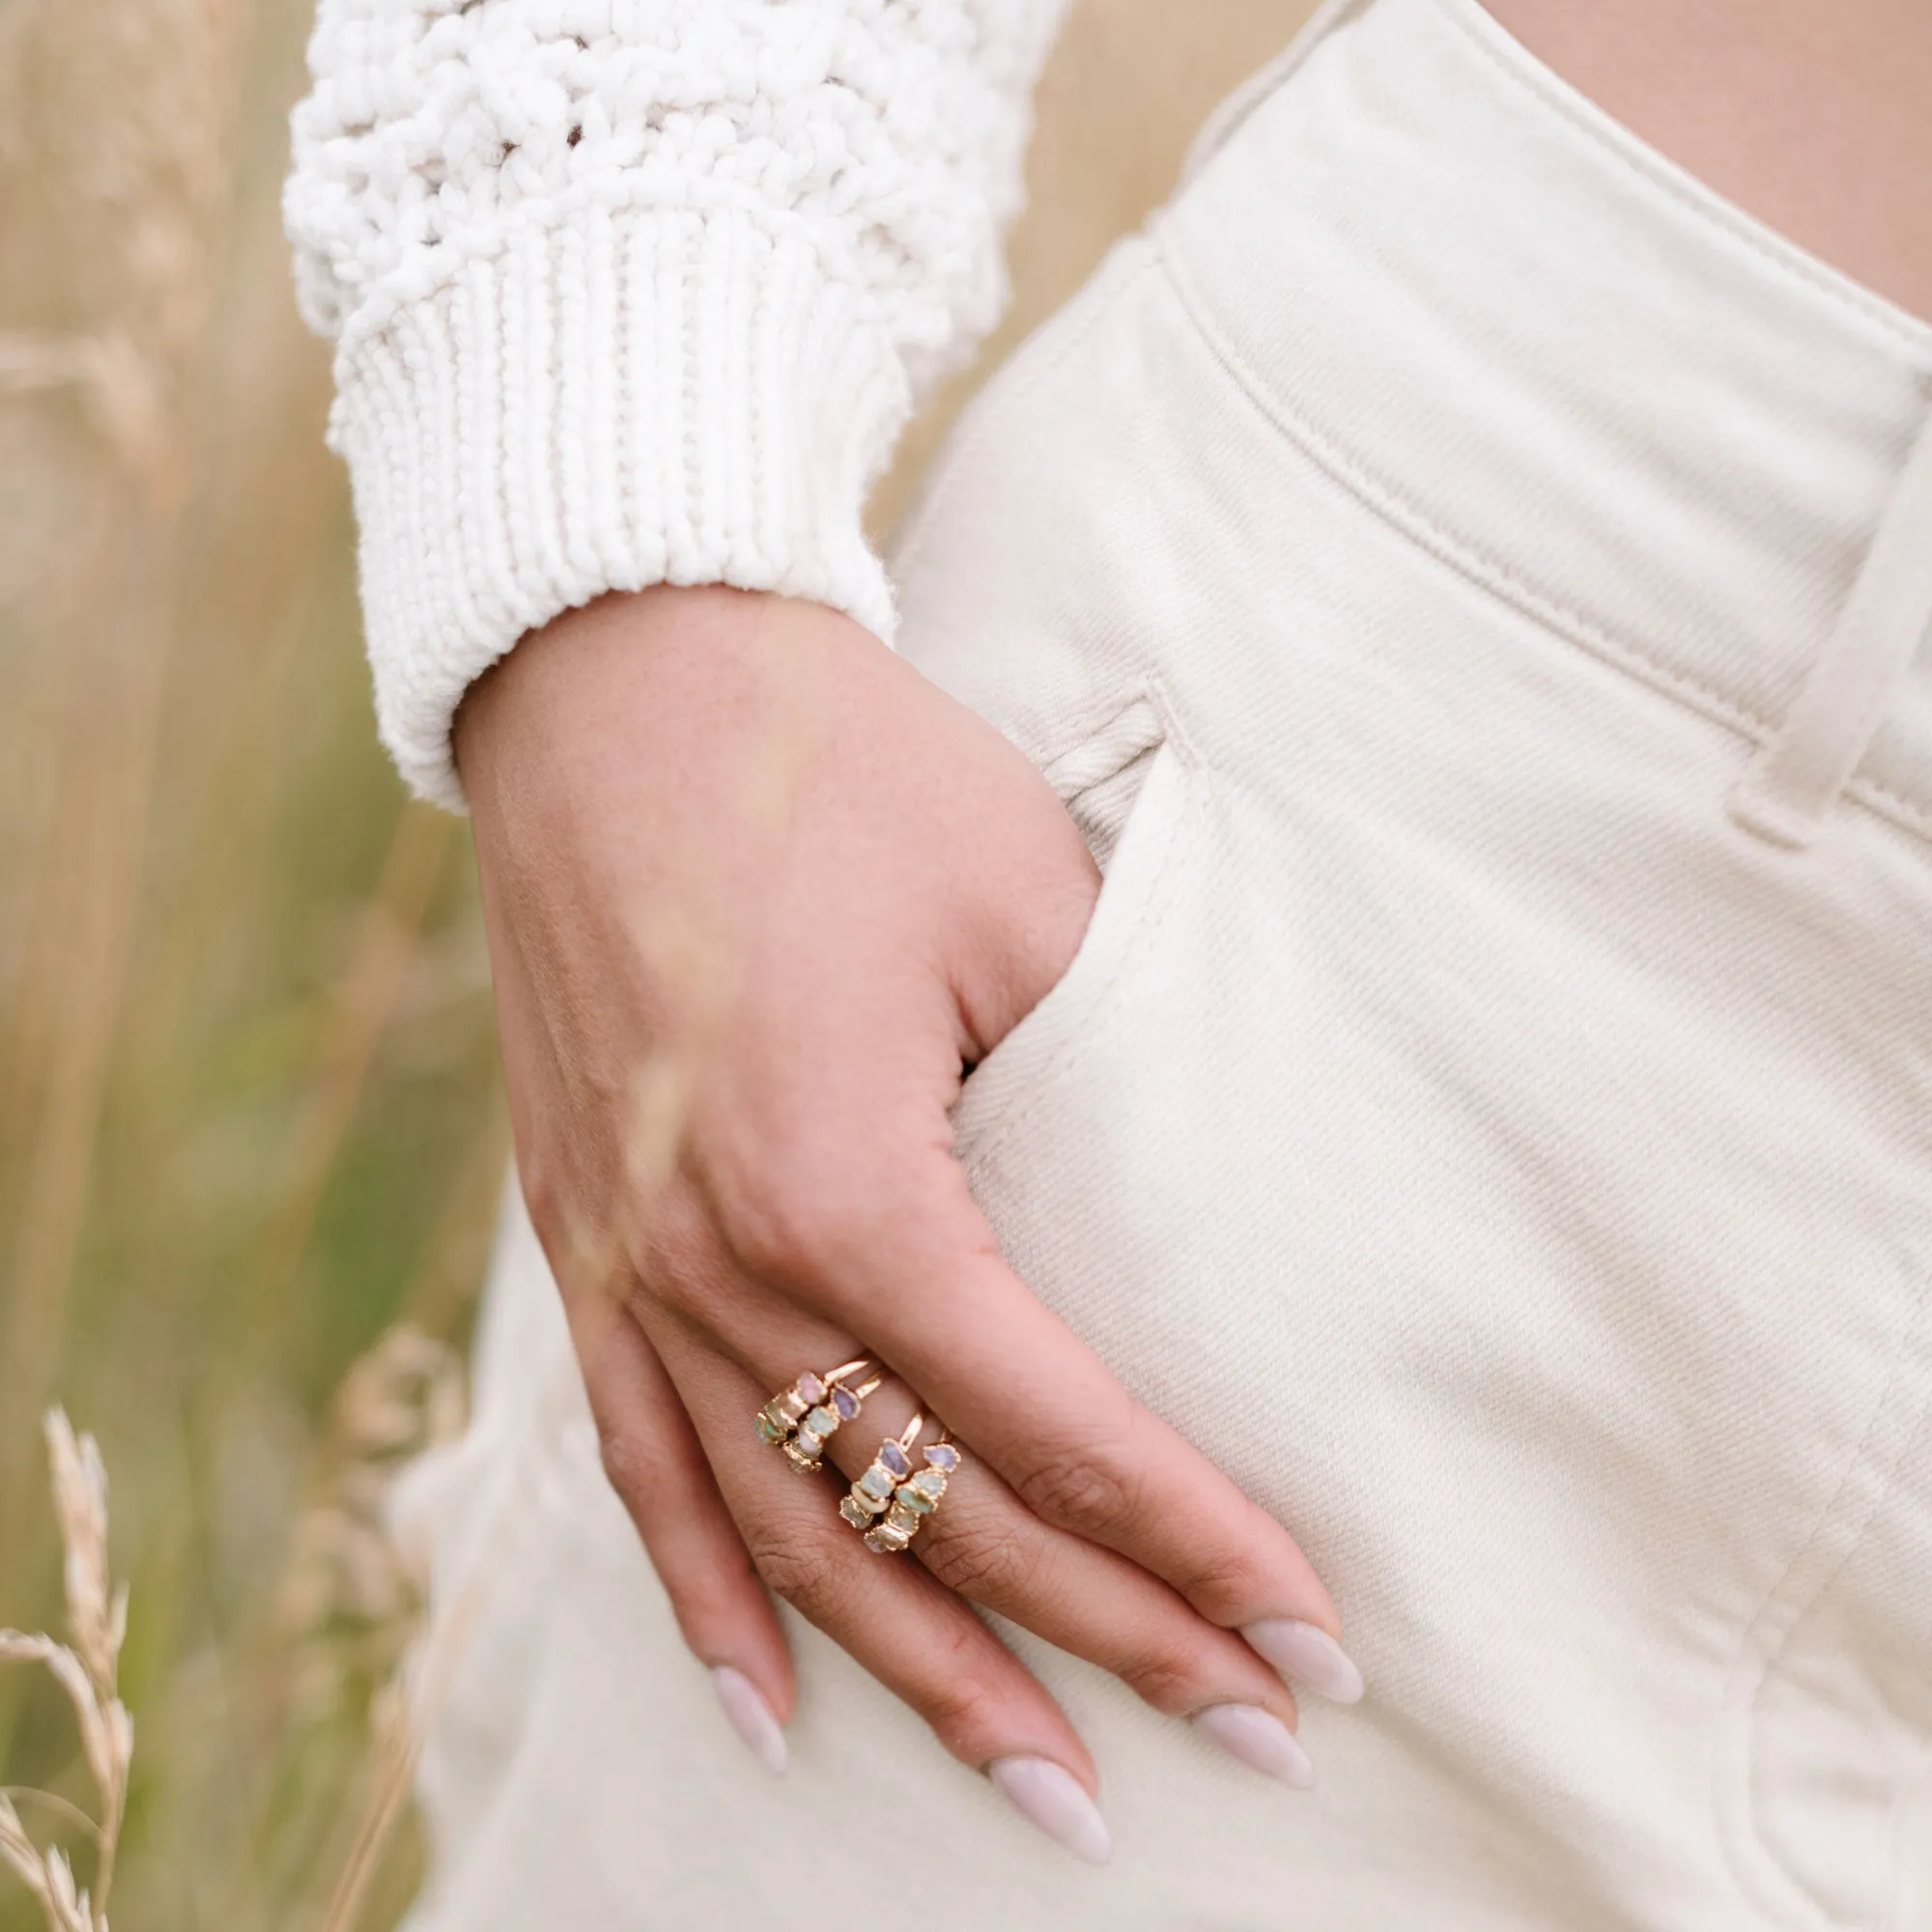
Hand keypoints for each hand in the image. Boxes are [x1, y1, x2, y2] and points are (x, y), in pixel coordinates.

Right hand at [455, 586, 1355, 1859]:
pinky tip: (765, 1711)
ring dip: (927, 1669)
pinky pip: (640, 1466)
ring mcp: (637, 1267)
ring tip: (1047, 1788)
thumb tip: (1185, 1224)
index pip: (1058, 1429)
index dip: (1195, 1546)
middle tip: (1245, 1735)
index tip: (1309, 1642)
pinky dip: (707, 1600)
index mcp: (849, 1189)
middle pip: (943, 1506)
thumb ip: (1102, 1090)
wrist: (624, 683)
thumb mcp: (1023, 907)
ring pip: (795, 1533)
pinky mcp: (587, 1239)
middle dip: (1109, 1634)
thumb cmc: (843, 774)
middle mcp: (724, 1265)